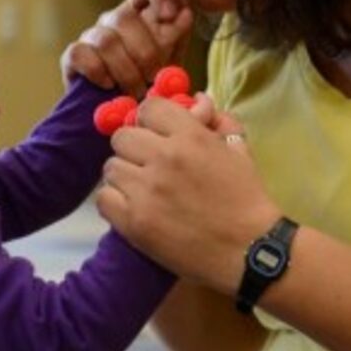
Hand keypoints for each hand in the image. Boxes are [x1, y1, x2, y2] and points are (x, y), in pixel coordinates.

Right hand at [62, 0, 192, 94]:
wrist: (126, 114)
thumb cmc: (153, 83)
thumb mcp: (172, 58)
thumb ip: (177, 35)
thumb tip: (184, 12)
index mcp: (144, 12)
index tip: (170, 14)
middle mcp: (116, 18)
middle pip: (125, 17)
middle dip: (145, 53)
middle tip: (154, 78)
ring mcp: (92, 35)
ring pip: (106, 40)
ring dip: (125, 70)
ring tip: (136, 91)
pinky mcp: (73, 56)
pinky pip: (81, 55)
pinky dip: (98, 72)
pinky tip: (109, 86)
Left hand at [98, 95, 279, 292]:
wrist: (247, 249)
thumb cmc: (246, 198)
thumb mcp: (238, 151)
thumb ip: (218, 122)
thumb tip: (199, 100)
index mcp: (190, 136)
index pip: (149, 108)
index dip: (150, 120)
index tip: (156, 133)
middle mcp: (163, 158)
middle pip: (122, 137)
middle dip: (134, 147)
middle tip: (147, 164)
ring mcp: (145, 190)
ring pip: (111, 167)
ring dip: (125, 176)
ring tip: (142, 189)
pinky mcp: (133, 221)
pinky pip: (104, 198)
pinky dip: (115, 202)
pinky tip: (133, 208)